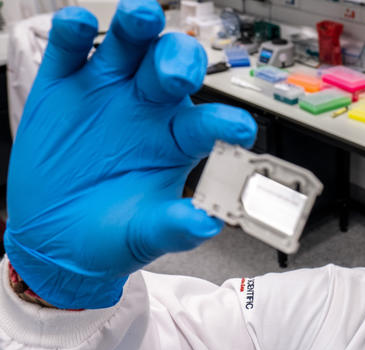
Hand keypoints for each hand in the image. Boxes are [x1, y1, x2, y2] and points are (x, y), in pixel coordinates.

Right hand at [4, 0, 256, 308]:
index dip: (226, 123)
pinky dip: (73, 32)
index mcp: (178, 141)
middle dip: (180, 61)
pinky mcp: (62, 86)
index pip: (209, 122)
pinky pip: (70, 50)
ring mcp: (107, 92)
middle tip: (176, 75)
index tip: (239, 130)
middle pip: (173, 66)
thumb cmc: (109, 235)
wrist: (52, 239)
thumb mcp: (143, 236)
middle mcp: (149, 109)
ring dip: (137, 26)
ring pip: (129, 45)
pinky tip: (78, 26)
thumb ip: (173, 228)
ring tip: (141, 16)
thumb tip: (207, 225)